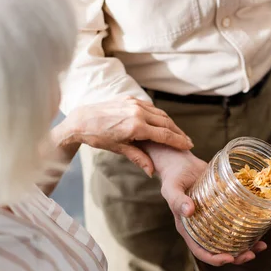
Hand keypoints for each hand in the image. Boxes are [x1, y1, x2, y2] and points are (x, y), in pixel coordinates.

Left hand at [59, 96, 192, 175]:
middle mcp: (137, 113)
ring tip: (178, 133)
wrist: (81, 120)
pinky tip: (163, 123)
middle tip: (188, 142)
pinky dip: (159, 115)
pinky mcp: (130, 99)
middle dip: (178, 133)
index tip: (188, 146)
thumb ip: (138, 158)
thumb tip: (152, 171)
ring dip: (170, 124)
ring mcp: (134, 104)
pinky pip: (150, 107)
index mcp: (136, 127)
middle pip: (166, 123)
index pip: (164, 135)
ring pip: (160, 114)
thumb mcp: (119, 149)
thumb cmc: (98, 137)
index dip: (178, 141)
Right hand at [149, 145, 266, 265]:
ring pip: (230, 239)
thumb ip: (177, 199)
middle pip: (219, 249)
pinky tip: (262, 226)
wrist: (182, 163)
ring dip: (246, 245)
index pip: (200, 251)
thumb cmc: (173, 177)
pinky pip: (235, 221)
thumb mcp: (171, 187)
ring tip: (261, 245)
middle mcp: (202, 227)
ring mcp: (213, 219)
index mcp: (188, 228)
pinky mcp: (223, 209)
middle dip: (236, 256)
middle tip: (251, 254)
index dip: (215, 258)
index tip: (229, 258)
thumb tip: (188, 211)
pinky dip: (248, 226)